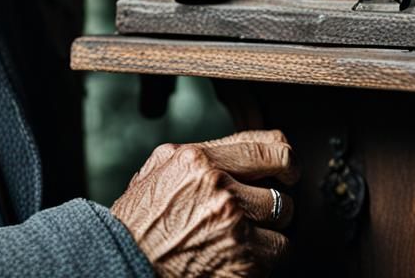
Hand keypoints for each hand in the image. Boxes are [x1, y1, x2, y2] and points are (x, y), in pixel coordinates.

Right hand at [110, 129, 298, 276]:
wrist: (125, 261)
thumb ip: (200, 154)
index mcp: (201, 160)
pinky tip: (235, 258)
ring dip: (268, 236)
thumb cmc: (139, 217)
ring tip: (243, 239)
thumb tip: (238, 150)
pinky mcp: (242, 265)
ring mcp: (234, 230)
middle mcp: (221, 191)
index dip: (287, 159)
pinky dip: (261, 262)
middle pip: (281, 194)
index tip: (289, 168)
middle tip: (262, 212)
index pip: (267, 149)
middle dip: (274, 205)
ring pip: (283, 230)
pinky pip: (274, 259)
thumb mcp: (160, 166)